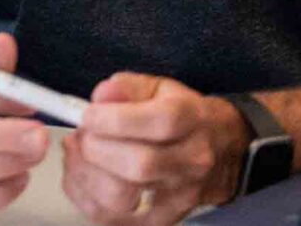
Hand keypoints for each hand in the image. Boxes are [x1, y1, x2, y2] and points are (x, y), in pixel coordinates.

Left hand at [61, 73, 246, 224]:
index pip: (159, 123)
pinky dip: (86, 198)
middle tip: (82, 135)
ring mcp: (179, 195)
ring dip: (86, 175)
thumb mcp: (157, 88)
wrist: (220, 150)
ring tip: (79, 154)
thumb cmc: (181, 116)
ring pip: (122, 199)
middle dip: (95, 148)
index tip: (88, 115)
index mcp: (191, 120)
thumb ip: (126, 87)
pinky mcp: (162, 219)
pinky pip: (113, 220)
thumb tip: (101, 96)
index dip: (113, 119)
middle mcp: (191, 161)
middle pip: (139, 165)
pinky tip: (82, 176)